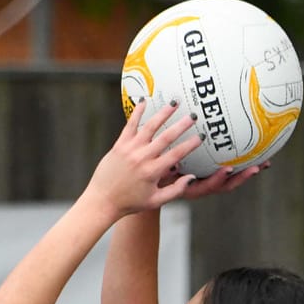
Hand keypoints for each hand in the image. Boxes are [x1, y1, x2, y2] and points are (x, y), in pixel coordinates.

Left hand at [85, 100, 264, 218]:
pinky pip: (129, 126)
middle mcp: (142, 158)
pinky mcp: (119, 145)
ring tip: (175, 103)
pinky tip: (144, 101)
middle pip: (166, 137)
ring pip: (149, 127)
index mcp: (153, 172)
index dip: (190, 145)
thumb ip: (176, 190)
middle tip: (194, 116)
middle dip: (182, 125)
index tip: (201, 136)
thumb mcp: (155, 201)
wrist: (102, 200)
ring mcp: (130, 150)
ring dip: (163, 113)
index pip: (177, 155)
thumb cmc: (130, 203)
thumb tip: (192, 177)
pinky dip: (137, 113)